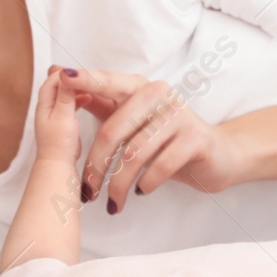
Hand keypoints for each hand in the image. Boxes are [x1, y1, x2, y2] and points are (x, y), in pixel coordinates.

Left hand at [33, 68, 80, 163]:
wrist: (58, 165)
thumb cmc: (59, 144)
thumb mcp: (63, 116)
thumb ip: (65, 95)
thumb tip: (66, 75)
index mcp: (44, 104)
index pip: (52, 80)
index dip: (66, 73)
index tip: (80, 71)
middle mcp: (46, 108)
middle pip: (57, 85)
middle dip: (72, 79)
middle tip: (86, 76)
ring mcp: (54, 115)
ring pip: (64, 94)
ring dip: (75, 89)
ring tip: (88, 86)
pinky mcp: (62, 123)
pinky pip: (69, 104)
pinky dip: (78, 99)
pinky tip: (88, 100)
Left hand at [62, 68, 245, 213]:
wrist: (216, 155)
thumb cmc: (164, 138)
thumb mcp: (131, 118)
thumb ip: (98, 101)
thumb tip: (59, 75)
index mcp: (139, 87)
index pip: (107, 82)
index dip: (85, 80)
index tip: (61, 78)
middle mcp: (159, 95)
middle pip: (112, 130)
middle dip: (95, 166)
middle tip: (87, 192)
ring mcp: (179, 115)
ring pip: (134, 154)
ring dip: (119, 184)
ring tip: (114, 202)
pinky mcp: (195, 139)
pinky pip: (160, 165)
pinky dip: (147, 183)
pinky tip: (142, 191)